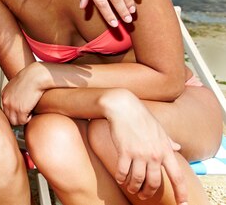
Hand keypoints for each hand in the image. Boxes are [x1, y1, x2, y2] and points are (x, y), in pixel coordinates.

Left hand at [1, 63, 44, 124]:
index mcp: (4, 95)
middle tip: (25, 115)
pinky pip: (23, 121)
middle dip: (17, 118)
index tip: (20, 112)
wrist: (35, 76)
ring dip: (22, 120)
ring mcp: (12, 106)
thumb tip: (17, 100)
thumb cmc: (30, 78)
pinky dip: (28, 119)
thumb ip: (13, 93)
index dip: (13, 113)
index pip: (5, 110)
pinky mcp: (21, 110)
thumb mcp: (16, 84)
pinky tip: (31, 113)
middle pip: (8, 118)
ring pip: (15, 122)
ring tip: (28, 114)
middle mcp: (6, 101)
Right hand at [102, 89, 186, 204]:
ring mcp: (139, 154)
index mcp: (166, 150)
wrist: (124, 107)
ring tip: (131, 188)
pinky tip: (120, 178)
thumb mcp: (160, 130)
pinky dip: (121, 178)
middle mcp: (154, 155)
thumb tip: (177, 147)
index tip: (182, 203)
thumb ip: (168, 142)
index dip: (181, 192)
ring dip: (133, 187)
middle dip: (148, 192)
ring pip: (137, 180)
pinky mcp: (124, 151)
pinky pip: (122, 172)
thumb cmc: (142, 117)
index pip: (177, 176)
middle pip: (154, 183)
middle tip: (144, 195)